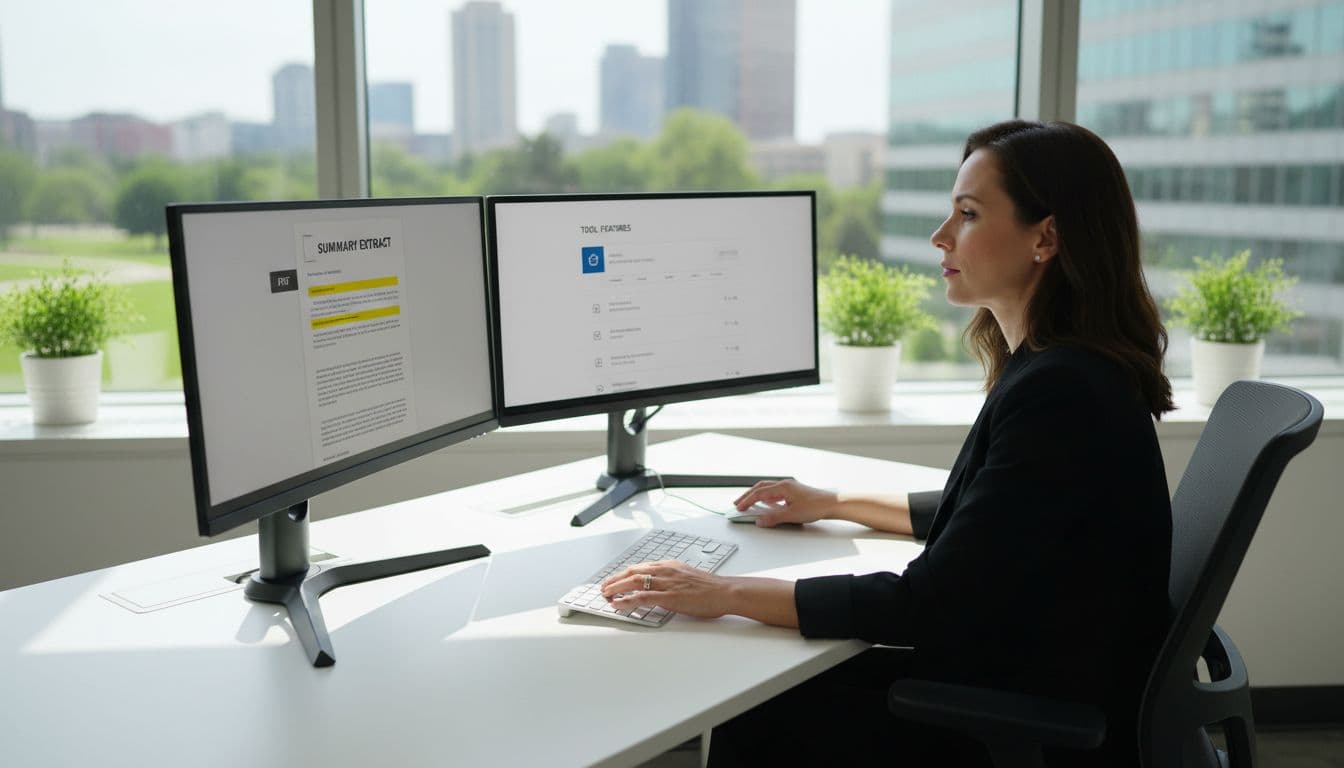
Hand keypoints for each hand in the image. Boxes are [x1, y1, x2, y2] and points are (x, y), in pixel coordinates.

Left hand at [600, 560, 734, 618]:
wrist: (725, 591)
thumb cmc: (711, 588)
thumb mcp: (688, 578)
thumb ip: (673, 580)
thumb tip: (662, 587)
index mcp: (670, 566)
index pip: (641, 567)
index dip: (625, 573)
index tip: (616, 578)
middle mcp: (666, 571)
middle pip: (633, 572)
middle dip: (616, 579)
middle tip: (604, 586)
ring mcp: (667, 583)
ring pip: (634, 582)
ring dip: (617, 588)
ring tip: (606, 594)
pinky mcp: (669, 597)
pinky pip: (643, 597)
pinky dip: (627, 600)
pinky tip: (618, 604)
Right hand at [733, 479, 836, 526]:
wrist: (832, 504)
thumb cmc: (816, 506)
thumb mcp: (792, 515)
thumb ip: (774, 518)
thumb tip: (760, 521)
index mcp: (783, 487)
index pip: (759, 493)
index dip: (747, 501)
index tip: (739, 507)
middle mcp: (785, 484)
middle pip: (761, 488)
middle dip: (748, 495)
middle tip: (738, 503)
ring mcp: (789, 487)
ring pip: (767, 489)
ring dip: (756, 495)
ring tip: (748, 503)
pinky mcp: (794, 492)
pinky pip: (775, 492)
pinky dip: (766, 497)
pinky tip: (766, 503)